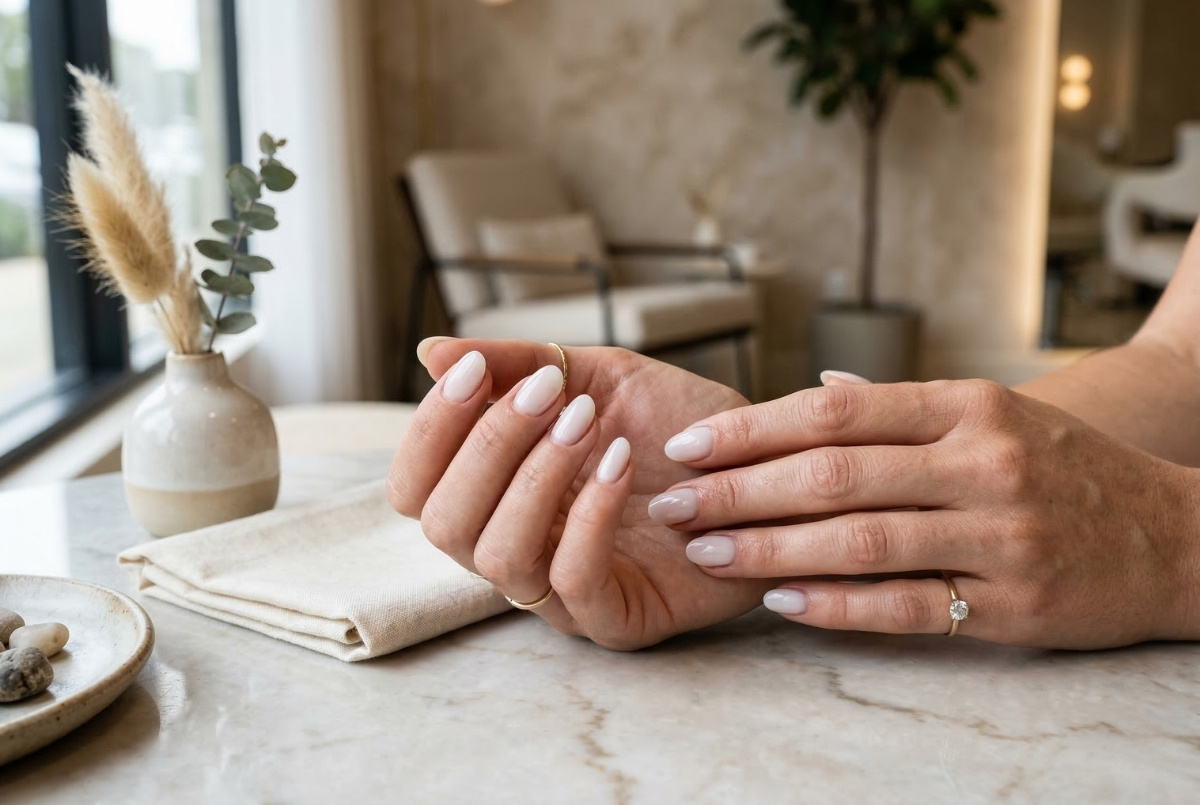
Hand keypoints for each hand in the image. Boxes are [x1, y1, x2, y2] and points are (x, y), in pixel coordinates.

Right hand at [386, 337, 774, 649]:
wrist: (766, 462)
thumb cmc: (676, 426)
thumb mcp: (597, 375)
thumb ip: (518, 364)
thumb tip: (431, 353)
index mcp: (495, 494)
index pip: (415, 485)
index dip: (431, 429)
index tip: (474, 372)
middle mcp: (516, 546)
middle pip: (442, 523)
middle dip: (486, 448)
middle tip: (549, 394)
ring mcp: (561, 590)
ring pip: (499, 558)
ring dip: (535, 478)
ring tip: (585, 424)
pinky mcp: (617, 618)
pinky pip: (574, 584)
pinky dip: (588, 518)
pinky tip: (620, 464)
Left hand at [650, 377, 1199, 648]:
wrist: (1173, 535)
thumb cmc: (1064, 466)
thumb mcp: (995, 412)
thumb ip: (901, 407)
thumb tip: (815, 392)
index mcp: (968, 405)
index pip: (834, 411)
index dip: (750, 428)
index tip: (687, 444)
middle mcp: (982, 462)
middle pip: (832, 473)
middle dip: (736, 489)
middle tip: (670, 502)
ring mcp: (999, 534)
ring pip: (857, 539)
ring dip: (768, 548)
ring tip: (704, 550)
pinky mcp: (1011, 603)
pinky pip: (904, 605)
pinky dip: (835, 605)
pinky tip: (779, 602)